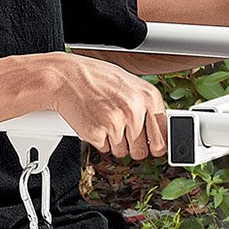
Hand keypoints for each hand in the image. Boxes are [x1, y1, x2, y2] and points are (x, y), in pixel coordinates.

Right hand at [44, 52, 166, 160]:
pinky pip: (106, 150)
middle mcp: (134, 110)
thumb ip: (147, 108)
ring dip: (114, 142)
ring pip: (123, 152)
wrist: (66, 76)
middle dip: (133, 146)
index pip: (163, 138)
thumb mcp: (130, 86)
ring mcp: (116, 122)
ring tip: (104, 119)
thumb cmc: (97, 80)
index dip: (156, 144)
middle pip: (143, 151)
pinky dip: (99, 140)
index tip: (152, 146)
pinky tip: (94, 121)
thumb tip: (163, 133)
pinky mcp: (97, 133)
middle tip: (121, 130)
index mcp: (148, 97)